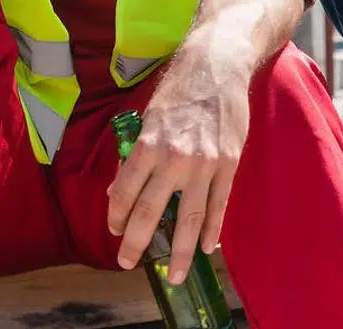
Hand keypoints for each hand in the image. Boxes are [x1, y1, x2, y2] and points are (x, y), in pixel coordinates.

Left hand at [107, 54, 248, 283]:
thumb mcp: (147, 118)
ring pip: (188, 218)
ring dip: (179, 251)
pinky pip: (219, 205)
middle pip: (150, 213)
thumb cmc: (179, 90)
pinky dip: (212, 230)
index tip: (114, 230)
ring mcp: (204, 164)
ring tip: (174, 274)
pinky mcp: (228, 164)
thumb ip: (135, 156)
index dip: (116, 217)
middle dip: (136, 243)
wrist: (218, 67)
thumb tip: (118, 189)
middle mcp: (173, 159)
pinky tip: (206, 248)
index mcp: (147, 146)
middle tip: (128, 262)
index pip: (124, 193)